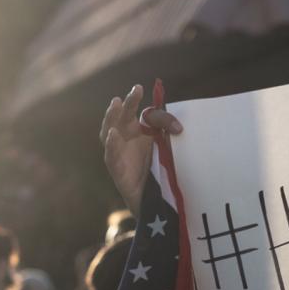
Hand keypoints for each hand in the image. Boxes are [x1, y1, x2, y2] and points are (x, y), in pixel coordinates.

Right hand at [99, 84, 182, 212]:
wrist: (151, 199)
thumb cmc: (156, 170)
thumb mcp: (166, 149)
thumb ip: (168, 135)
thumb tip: (179, 129)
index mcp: (138, 129)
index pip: (147, 115)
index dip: (161, 118)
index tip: (177, 127)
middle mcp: (125, 138)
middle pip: (123, 115)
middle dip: (129, 102)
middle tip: (136, 90)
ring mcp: (118, 152)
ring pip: (109, 131)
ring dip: (112, 116)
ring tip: (116, 103)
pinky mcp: (116, 169)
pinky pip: (111, 155)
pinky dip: (111, 144)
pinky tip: (113, 134)